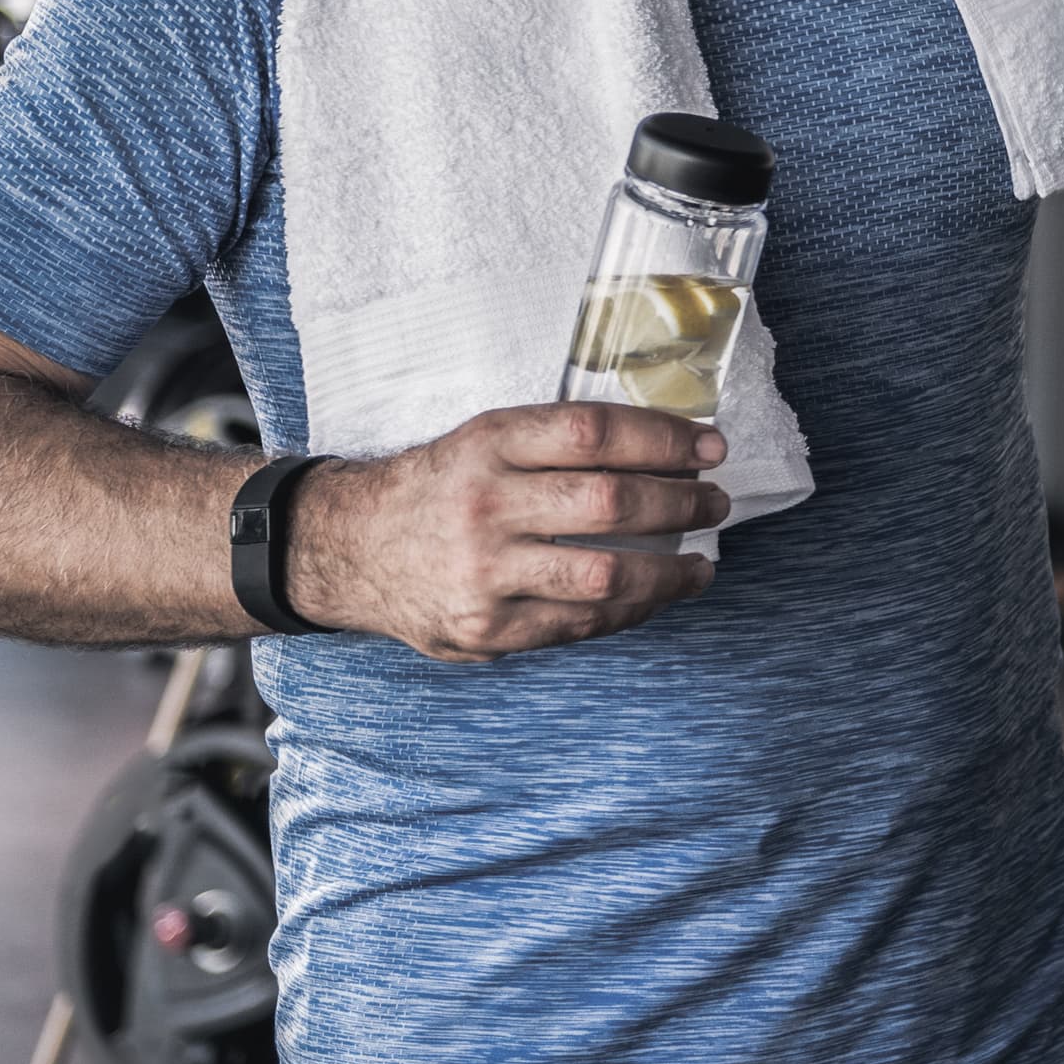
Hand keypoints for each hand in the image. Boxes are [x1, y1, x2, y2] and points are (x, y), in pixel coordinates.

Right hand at [287, 402, 729, 662]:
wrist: (349, 547)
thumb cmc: (441, 487)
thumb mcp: (484, 438)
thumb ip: (559, 441)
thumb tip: (670, 447)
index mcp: (488, 443)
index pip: (595, 433)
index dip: (665, 439)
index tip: (710, 446)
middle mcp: (484, 505)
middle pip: (609, 503)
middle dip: (681, 503)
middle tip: (715, 501)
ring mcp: (483, 574)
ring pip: (605, 574)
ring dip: (670, 570)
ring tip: (701, 562)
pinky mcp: (485, 630)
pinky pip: (580, 623)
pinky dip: (631, 610)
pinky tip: (655, 595)